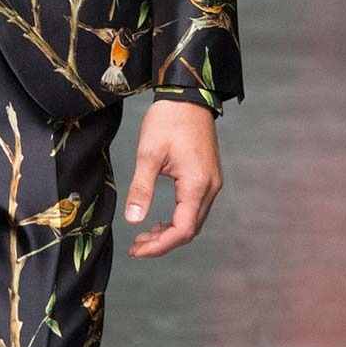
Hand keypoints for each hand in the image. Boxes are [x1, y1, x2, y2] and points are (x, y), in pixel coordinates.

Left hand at [124, 101, 222, 259]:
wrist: (188, 97)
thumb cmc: (169, 120)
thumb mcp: (148, 154)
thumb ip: (141, 188)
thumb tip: (133, 220)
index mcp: (197, 184)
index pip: (183, 230)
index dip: (160, 245)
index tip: (138, 249)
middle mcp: (210, 188)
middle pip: (190, 230)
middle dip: (162, 243)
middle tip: (136, 247)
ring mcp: (212, 183)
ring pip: (193, 221)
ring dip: (169, 233)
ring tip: (143, 237)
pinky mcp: (208, 178)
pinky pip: (194, 208)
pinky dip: (177, 219)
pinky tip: (159, 221)